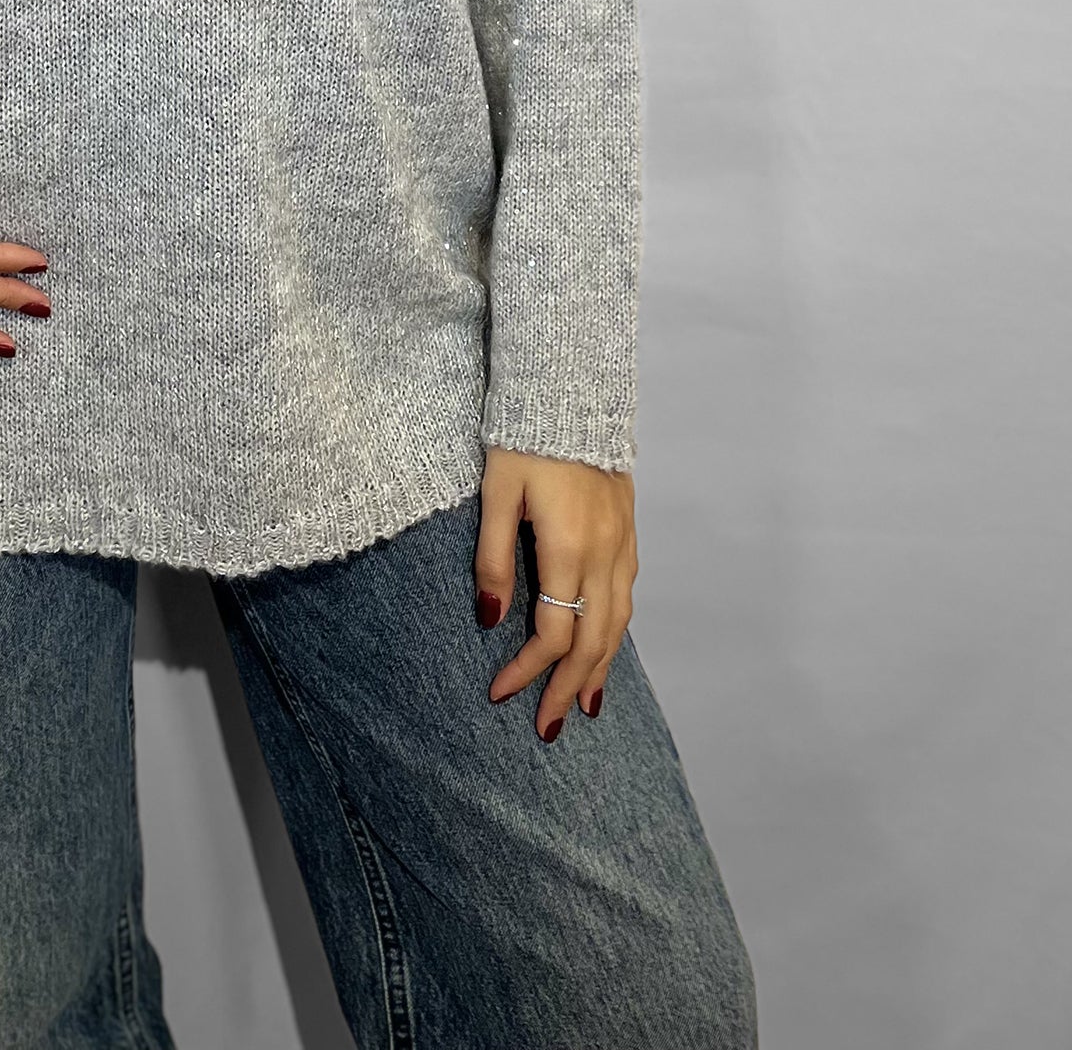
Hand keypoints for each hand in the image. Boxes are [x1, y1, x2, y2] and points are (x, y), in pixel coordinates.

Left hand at [474, 448, 637, 739]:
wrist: (571, 388)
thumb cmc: (524, 437)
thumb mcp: (496, 493)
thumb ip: (492, 559)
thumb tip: (489, 619)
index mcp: (569, 547)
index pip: (552, 632)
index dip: (527, 670)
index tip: (499, 693)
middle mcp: (604, 552)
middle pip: (593, 640)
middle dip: (570, 689)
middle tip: (549, 728)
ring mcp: (622, 542)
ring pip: (617, 623)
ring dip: (600, 669)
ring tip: (585, 705)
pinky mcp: (628, 530)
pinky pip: (627, 596)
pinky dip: (616, 632)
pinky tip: (605, 646)